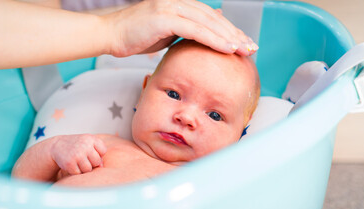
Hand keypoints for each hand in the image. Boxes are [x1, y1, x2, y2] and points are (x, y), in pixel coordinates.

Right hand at [50, 134, 106, 174]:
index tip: (90, 151)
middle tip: (83, 157)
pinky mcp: (69, 163)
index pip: (103, 151)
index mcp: (91, 138)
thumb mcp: (88, 143)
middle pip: (97, 162)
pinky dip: (76, 171)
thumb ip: (98, 153)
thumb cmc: (77, 145)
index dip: (97, 153)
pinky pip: (78, 173)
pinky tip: (72, 164)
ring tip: (78, 161)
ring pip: (88, 169)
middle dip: (91, 162)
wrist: (57, 145)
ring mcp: (77, 154)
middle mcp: (85, 145)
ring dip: (84, 168)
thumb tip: (101, 166)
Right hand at [102, 0, 257, 56]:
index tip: (244, 44)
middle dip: (235, 34)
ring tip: (244, 50)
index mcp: (181, 6)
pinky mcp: (165, 17)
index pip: (211, 18)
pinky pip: (195, 29)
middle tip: (251, 48)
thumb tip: (202, 37)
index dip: (229, 31)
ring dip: (229, 37)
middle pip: (214, 18)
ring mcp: (172, 7)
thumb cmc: (136, 36)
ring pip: (208, 22)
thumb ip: (185, 32)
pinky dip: (213, 39)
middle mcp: (179, 3)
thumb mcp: (166, 32)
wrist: (111, 34)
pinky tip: (227, 48)